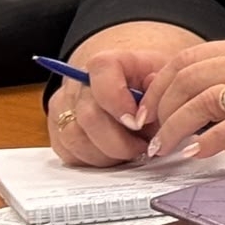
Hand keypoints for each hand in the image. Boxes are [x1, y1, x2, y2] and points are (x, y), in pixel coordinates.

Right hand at [45, 24, 201, 166]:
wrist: (132, 84)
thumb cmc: (152, 83)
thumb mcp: (166, 79)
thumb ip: (162, 93)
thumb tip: (149, 111)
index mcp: (106, 63)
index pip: (102, 75)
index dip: (119, 102)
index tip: (139, 121)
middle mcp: (78, 83)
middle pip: (89, 116)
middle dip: (119, 141)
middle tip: (144, 147)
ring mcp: (64, 106)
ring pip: (75, 139)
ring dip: (107, 154)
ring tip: (132, 151)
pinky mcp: (57, 130)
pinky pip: (70, 154)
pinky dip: (95, 161)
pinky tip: (116, 156)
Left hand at [139, 32, 224, 161]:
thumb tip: (201, 89)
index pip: (187, 59)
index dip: (158, 86)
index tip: (148, 111)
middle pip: (187, 79)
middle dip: (160, 110)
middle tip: (152, 137)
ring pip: (205, 99)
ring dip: (176, 127)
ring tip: (167, 149)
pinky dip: (212, 139)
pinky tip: (199, 152)